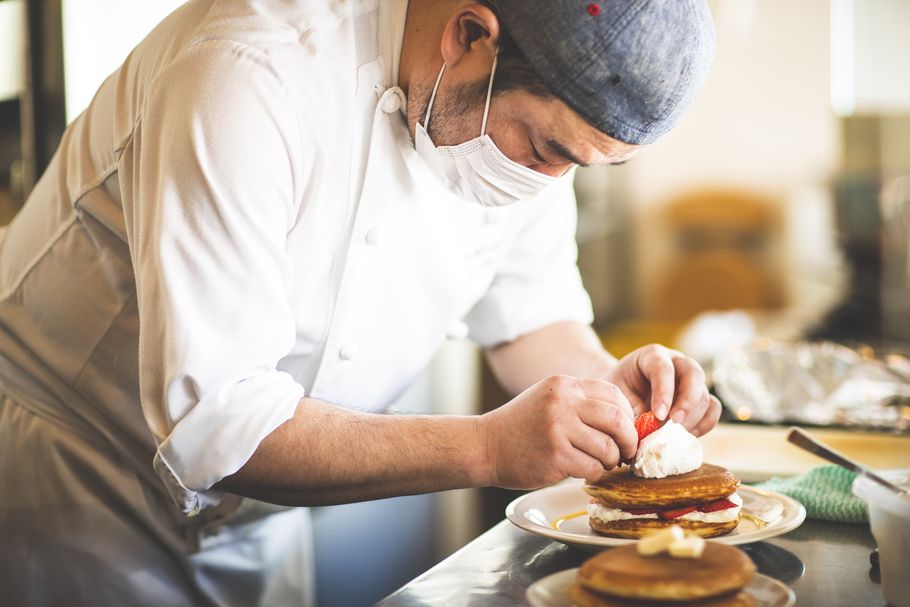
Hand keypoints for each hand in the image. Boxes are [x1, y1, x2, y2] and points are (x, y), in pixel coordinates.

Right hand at [478, 375, 637, 488]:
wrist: (485, 446)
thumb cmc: (520, 426)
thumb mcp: (548, 399)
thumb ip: (579, 401)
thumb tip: (622, 417)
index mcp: (564, 385)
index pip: (614, 394)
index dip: (627, 415)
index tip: (626, 430)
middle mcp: (562, 403)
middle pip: (617, 420)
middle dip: (629, 440)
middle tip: (627, 452)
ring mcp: (558, 429)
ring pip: (608, 447)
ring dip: (612, 460)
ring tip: (602, 463)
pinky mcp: (555, 456)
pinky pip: (593, 468)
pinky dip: (595, 473)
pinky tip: (584, 471)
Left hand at [602, 344, 720, 436]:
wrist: (621, 392)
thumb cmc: (617, 392)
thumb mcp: (617, 398)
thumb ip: (631, 412)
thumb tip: (647, 435)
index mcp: (652, 356)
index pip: (664, 368)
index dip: (664, 392)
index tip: (658, 415)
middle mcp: (676, 362)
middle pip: (694, 374)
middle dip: (686, 402)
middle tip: (674, 425)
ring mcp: (690, 379)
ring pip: (704, 394)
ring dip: (692, 418)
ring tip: (674, 435)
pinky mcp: (699, 397)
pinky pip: (713, 408)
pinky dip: (704, 424)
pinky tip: (687, 435)